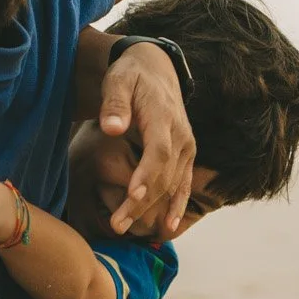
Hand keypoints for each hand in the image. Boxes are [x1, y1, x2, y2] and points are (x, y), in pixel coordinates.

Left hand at [96, 42, 194, 239]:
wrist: (156, 68)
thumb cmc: (130, 75)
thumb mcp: (117, 80)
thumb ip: (114, 103)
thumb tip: (112, 127)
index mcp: (163, 116)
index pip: (159, 151)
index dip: (147, 175)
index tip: (132, 196)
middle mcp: (181, 134)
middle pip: (164, 175)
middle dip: (141, 202)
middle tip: (116, 225)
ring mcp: (187, 146)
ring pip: (173, 184)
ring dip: (153, 210)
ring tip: (126, 229)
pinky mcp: (186, 154)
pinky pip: (183, 184)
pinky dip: (176, 205)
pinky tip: (167, 227)